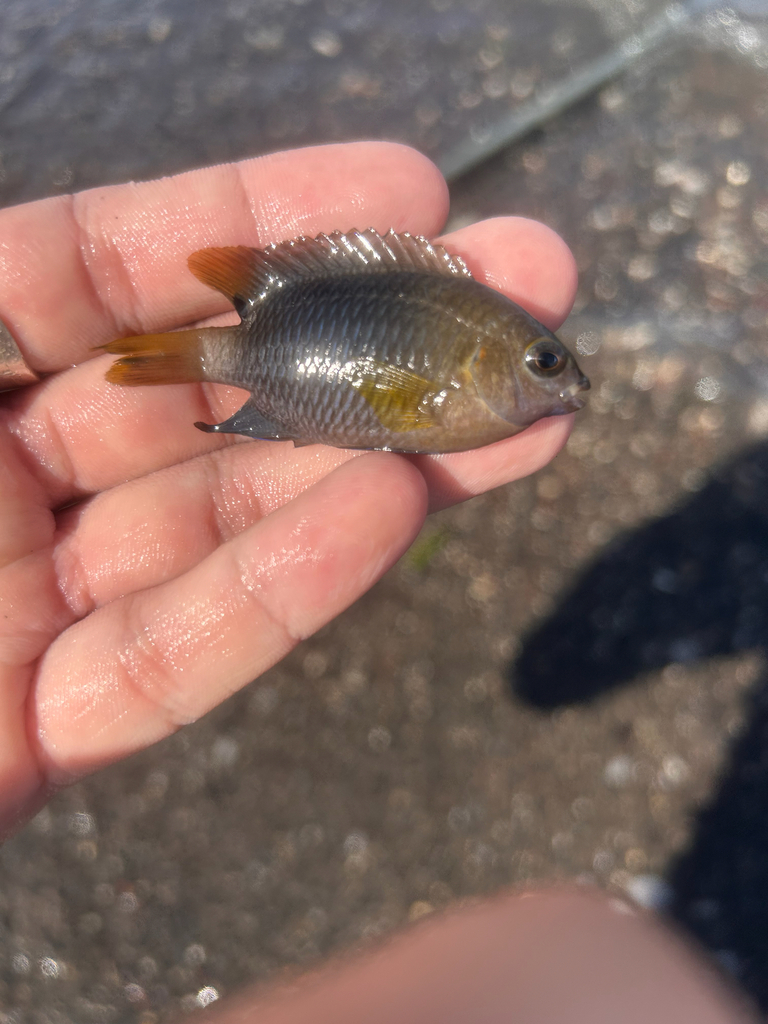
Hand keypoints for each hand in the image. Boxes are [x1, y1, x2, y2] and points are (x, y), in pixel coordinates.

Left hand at [0, 141, 576, 836]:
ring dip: (378, 466)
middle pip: (213, 396)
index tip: (407, 188)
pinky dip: (287, 586)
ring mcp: (25, 600)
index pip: (119, 267)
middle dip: (375, 343)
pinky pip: (178, 654)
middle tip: (530, 291)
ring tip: (518, 413)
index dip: (265, 220)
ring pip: (228, 525)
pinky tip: (394, 514)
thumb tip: (118, 237)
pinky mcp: (41, 729)